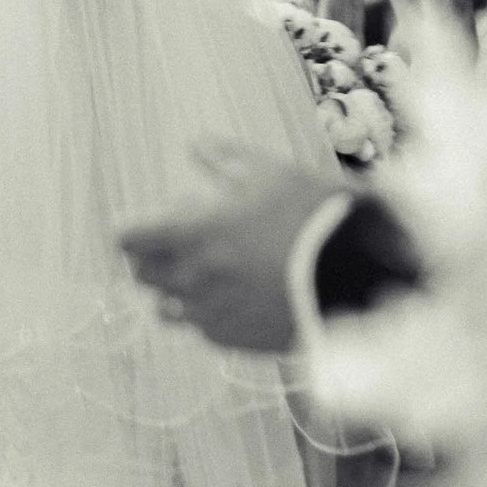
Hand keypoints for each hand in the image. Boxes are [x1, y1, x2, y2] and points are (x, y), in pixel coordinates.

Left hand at [121, 151, 344, 356]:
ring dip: (177, 288)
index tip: (145, 222)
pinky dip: (209, 313)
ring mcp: (211, 315)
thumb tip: (197, 145)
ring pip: (167, 307)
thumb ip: (225, 159)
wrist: (358, 276)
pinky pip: (203, 329)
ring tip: (210, 272)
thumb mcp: (270, 173)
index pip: (127, 238)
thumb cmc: (314, 216)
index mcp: (192, 235)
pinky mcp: (234, 341)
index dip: (133, 227)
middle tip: (182, 241)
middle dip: (153, 255)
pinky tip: (237, 296)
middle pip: (141, 274)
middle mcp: (192, 279)